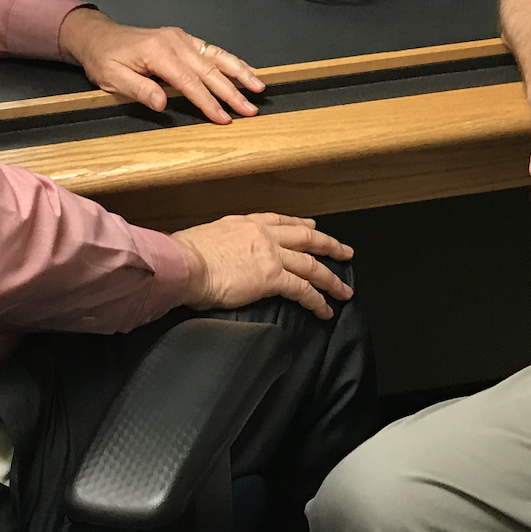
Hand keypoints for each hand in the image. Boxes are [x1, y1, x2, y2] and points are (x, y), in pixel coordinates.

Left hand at [58, 7, 263, 124]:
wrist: (99, 36)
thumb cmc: (104, 60)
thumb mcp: (113, 79)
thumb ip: (139, 90)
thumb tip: (163, 104)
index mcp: (158, 53)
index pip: (189, 82)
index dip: (208, 102)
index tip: (224, 119)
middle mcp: (175, 42)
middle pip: (209, 70)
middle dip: (232, 92)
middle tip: (251, 110)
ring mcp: (182, 38)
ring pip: (217, 56)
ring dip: (240, 72)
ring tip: (259, 87)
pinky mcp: (185, 39)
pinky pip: (212, 50)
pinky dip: (231, 61)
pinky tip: (245, 71)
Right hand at [172, 213, 354, 320]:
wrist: (185, 263)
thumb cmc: (185, 254)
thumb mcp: (206, 236)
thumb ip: (221, 243)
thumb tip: (217, 253)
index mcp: (246, 224)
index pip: (281, 221)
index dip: (300, 225)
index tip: (313, 228)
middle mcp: (263, 235)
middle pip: (306, 239)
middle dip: (329, 246)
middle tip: (345, 252)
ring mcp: (271, 255)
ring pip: (311, 266)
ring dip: (330, 279)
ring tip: (344, 291)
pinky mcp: (273, 278)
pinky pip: (303, 290)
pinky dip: (317, 301)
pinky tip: (326, 310)